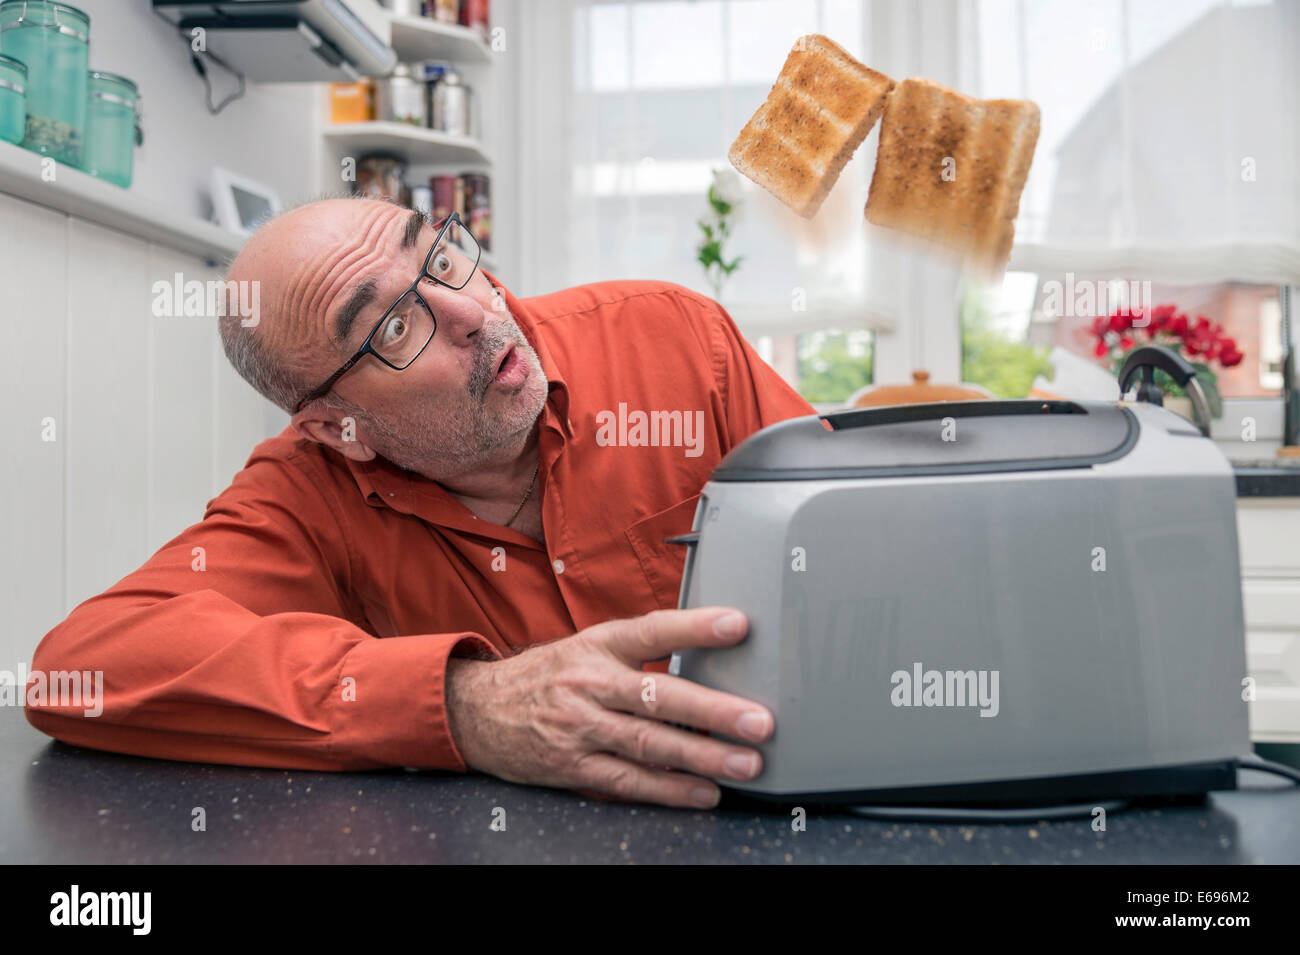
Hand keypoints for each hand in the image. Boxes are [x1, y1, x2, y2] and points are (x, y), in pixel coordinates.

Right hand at [444, 606, 772, 808]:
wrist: (477, 709)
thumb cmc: (549, 676)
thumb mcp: (587, 646)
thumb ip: (639, 649)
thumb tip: (710, 655)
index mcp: (597, 645)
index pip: (652, 630)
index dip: (696, 627)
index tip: (740, 625)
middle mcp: (589, 683)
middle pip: (658, 695)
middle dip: (714, 710)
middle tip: (759, 721)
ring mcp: (580, 728)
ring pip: (648, 743)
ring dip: (702, 756)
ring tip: (745, 763)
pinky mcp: (572, 766)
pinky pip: (627, 780)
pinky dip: (668, 790)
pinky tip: (703, 793)